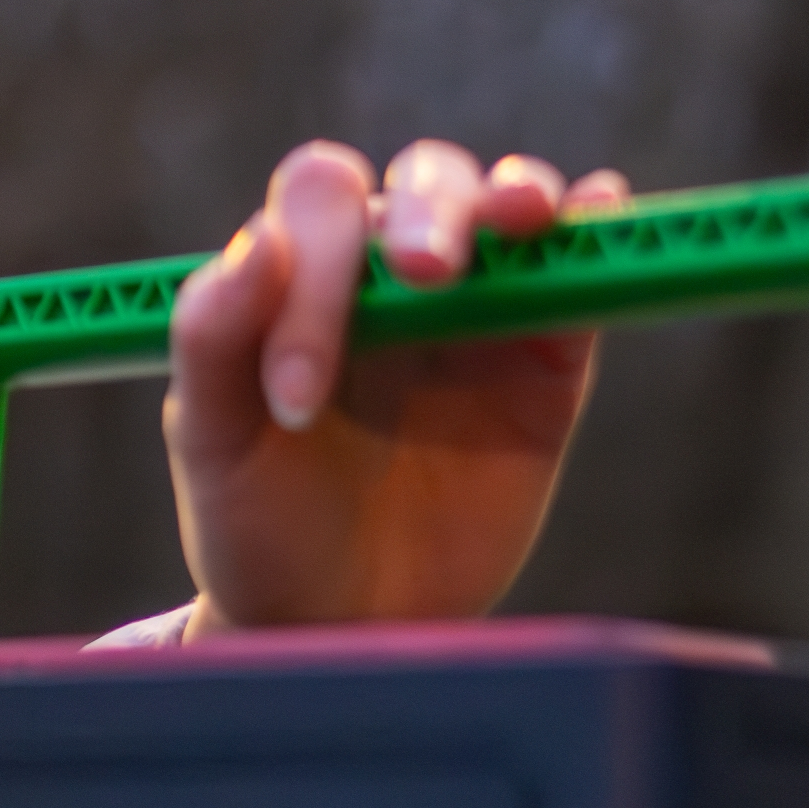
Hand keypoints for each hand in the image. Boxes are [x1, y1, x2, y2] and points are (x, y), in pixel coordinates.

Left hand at [163, 140, 631, 632]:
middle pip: (423, 181)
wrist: (339, 626)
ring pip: (502, 201)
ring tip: (518, 219)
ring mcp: (474, 310)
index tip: (298, 401)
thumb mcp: (215, 447)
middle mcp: (390, 275)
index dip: (315, 276)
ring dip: (515, 193)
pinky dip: (595, 233)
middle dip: (427, 213)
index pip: (318, 210)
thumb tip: (257, 240)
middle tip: (426, 276)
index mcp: (298, 278)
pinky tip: (594, 223)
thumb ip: (213, 341)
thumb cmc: (263, 529)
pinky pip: (578, 273)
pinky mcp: (547, 362)